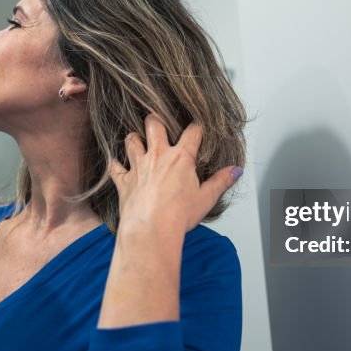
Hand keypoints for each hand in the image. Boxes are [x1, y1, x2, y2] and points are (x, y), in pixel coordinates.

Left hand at [109, 113, 241, 236]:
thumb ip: (221, 181)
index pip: (192, 132)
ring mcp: (138, 166)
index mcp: (181, 157)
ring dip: (134, 138)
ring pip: (131, 141)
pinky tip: (116, 163)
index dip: (196, 127)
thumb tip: (235, 171)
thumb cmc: (178, 216)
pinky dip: (115, 164)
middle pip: (154, 124)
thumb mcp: (206, 198)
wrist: (151, 230)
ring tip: (137, 139)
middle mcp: (158, 156)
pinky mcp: (124, 181)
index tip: (197, 127)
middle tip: (158, 121)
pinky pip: (115, 167)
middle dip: (155, 120)